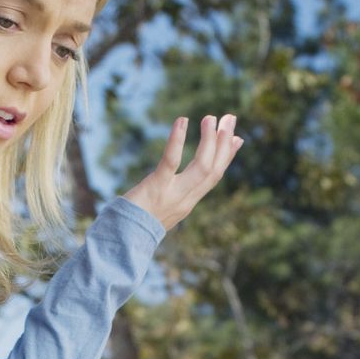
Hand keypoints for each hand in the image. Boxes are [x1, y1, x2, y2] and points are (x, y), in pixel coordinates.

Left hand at [121, 114, 243, 231]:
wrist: (121, 240)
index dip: (227, 157)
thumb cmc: (134, 221)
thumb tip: (175, 178)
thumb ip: (173, 192)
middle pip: (213, 170)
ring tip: (211, 118)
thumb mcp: (160, 206)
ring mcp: (172, 194)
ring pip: (201, 167)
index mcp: (188, 202)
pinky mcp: (155, 187)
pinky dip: (177, 141)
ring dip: (209, 141)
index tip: (237, 138)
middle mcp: (185, 200)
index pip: (214, 177)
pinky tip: (182, 121)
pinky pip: (171, 162)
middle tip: (230, 118)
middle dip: (224, 144)